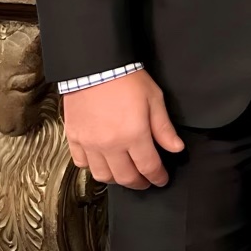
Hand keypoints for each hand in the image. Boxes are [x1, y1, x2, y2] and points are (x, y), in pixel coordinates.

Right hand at [61, 70, 183, 189]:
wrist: (95, 67)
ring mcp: (89, 144)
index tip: (162, 180)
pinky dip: (93, 168)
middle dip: (139, 183)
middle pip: (125, 176)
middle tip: (147, 182)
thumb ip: (164, 128)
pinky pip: (82, 163)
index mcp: (133, 135)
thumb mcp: (154, 100)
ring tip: (126, 175)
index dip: (157, 177)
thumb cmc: (128, 80)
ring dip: (117, 179)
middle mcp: (110, 145)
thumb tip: (176, 149)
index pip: (148, 166)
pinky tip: (103, 163)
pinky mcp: (73, 139)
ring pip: (102, 175)